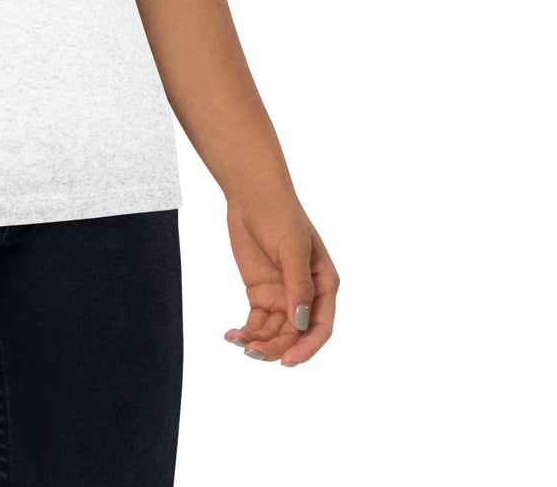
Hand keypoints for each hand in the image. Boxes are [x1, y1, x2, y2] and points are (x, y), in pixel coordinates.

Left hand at [221, 187, 338, 365]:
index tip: (288, 361)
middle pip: (294, 334)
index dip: (307, 348)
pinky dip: (246, 331)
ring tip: (238, 342)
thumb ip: (298, 284)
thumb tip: (300, 322)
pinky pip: (257, 321)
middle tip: (252, 352)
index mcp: (324, 284)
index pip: (320, 327)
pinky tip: (232, 335)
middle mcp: (305, 295)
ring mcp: (282, 295)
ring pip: (275, 332)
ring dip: (259, 341)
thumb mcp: (293, 247)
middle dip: (276, 347)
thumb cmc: (280, 214)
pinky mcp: (260, 293)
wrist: (251, 194)